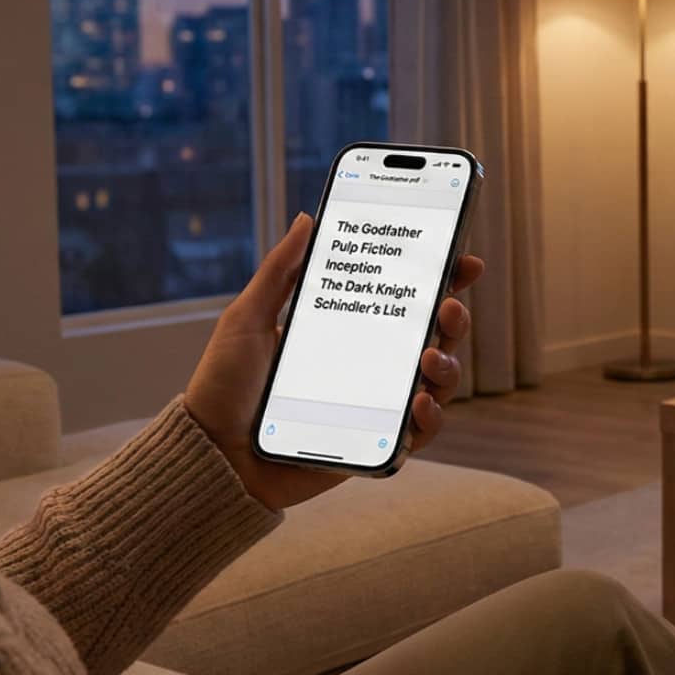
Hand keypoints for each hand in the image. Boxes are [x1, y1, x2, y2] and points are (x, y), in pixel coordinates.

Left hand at [185, 213, 487, 510]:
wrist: (212, 455)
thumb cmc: (225, 387)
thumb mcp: (247, 318)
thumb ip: (280, 270)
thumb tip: (306, 219)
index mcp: (345, 329)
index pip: (402, 298)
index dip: (439, 278)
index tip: (462, 259)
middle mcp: (369, 364)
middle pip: (432, 336)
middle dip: (452, 316)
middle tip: (448, 305)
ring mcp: (377, 405)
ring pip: (437, 381)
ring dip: (448, 364)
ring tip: (428, 356)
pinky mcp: (376, 444)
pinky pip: (420, 432)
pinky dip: (430, 416)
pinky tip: (418, 401)